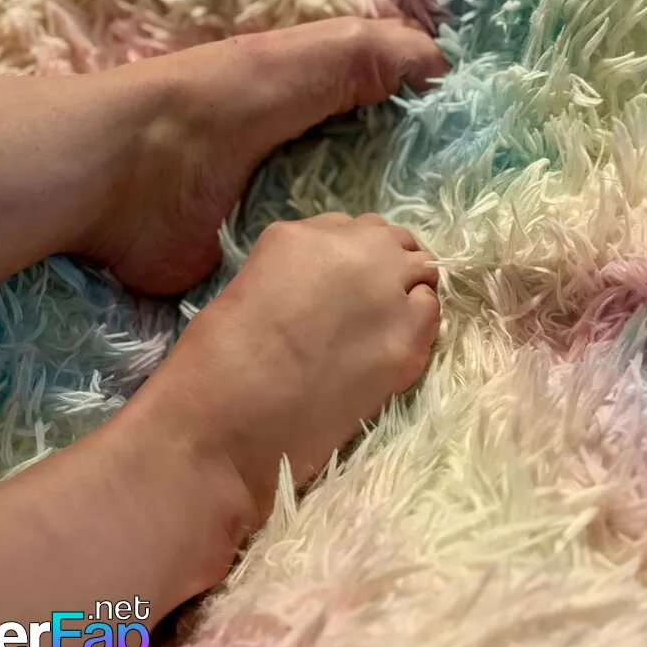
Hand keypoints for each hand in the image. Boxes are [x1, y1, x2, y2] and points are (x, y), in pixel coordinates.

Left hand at [82, 18, 447, 294]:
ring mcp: (262, 218)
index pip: (370, 125)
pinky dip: (330, 288)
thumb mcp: (295, 62)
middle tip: (459, 237)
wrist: (121, 171)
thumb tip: (439, 62)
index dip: (414, 140)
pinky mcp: (242, 267)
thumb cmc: (214, 104)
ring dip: (369, 250)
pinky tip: (371, 308)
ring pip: (332, 232)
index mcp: (296, 111)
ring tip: (427, 279)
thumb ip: (363, 57)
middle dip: (401, 204)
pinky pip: (298, 277)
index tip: (469, 167)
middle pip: (356, 182)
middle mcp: (284, 163)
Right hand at [138, 213, 439, 525]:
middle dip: (382, 264)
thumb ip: (294, 274)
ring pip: (420, 267)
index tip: (338, 283)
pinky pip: (430, 310)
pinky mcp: (408, 339)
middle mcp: (350, 249)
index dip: (346, 257)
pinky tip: (391, 348)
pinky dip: (417, 322)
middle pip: (388, 239)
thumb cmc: (216, 359)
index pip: (345, 228)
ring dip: (405, 289)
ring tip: (380, 327)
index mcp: (298, 234)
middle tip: (365, 304)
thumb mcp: (251, 288)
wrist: (230, 418)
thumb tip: (320, 291)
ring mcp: (386, 290)